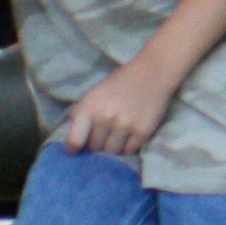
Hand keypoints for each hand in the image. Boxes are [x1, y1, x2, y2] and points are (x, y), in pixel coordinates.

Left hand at [59, 68, 178, 157]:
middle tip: (103, 135)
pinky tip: (129, 135)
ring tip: (117, 135)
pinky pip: (129, 151)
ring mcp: (124, 126)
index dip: (73, 149)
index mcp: (89, 107)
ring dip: (112, 146)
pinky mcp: (142, 132)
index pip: (74, 141)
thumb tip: (73, 141)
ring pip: (112, 152)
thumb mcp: (93, 94)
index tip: (76, 149)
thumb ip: (80, 115)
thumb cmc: (119, 83)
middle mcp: (105, 118)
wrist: (152, 73)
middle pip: (94, 148)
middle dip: (97, 143)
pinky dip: (128, 146)